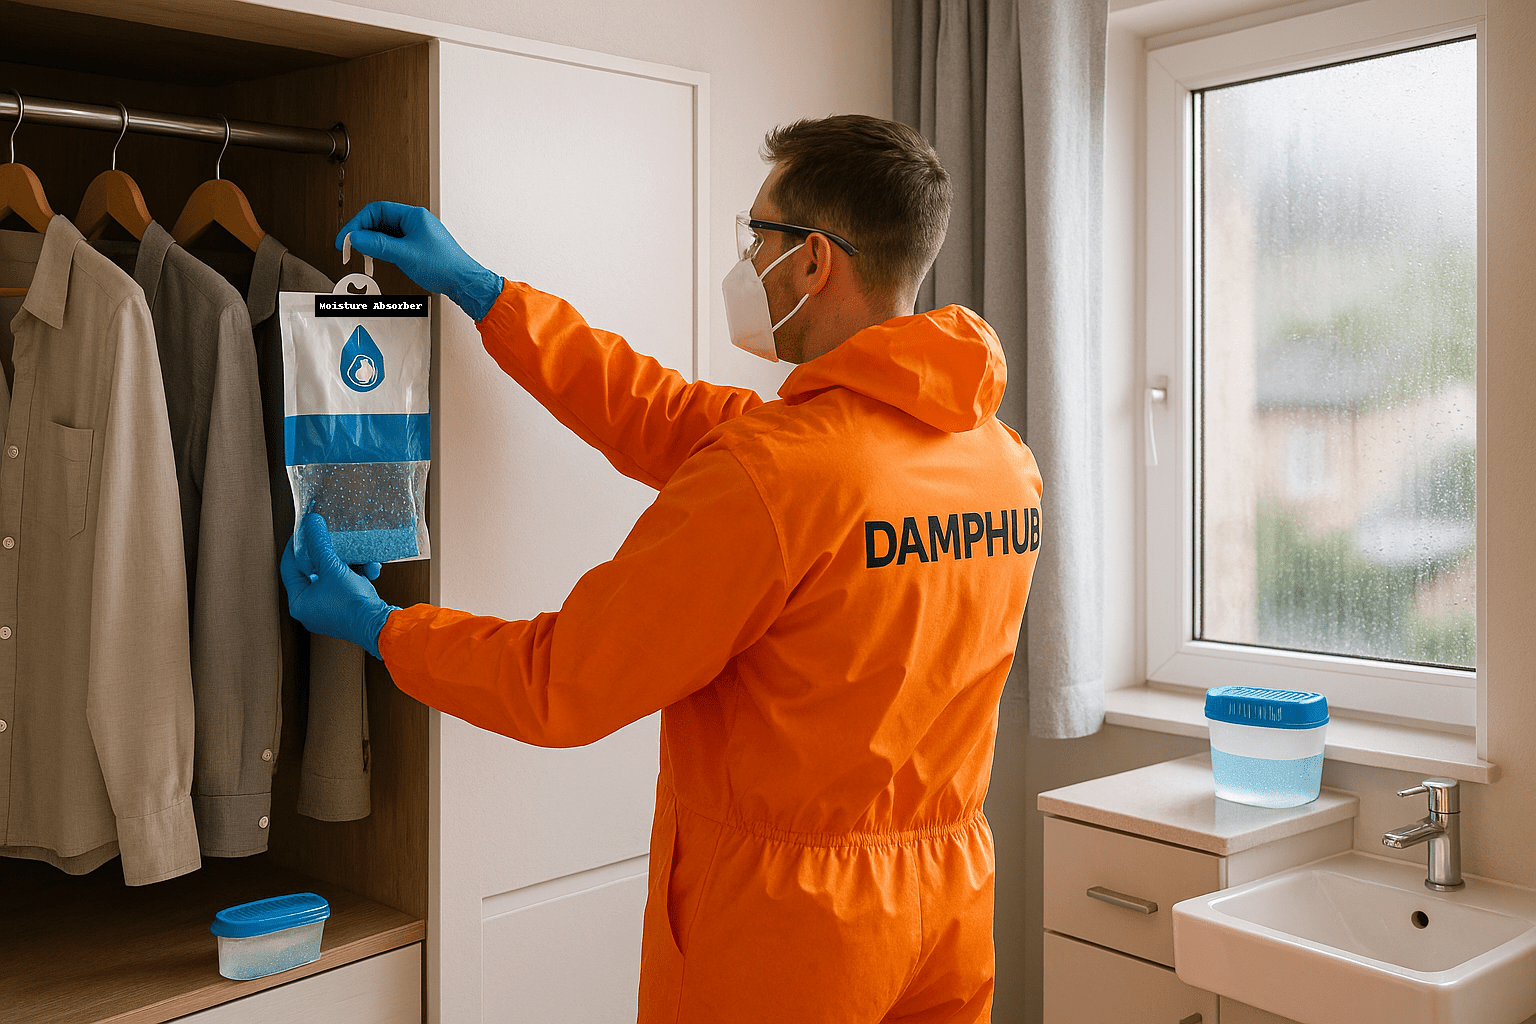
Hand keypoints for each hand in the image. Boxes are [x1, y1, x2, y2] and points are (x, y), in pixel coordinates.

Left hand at [280, 513, 399, 659]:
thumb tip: (311, 523)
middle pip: (314, 571)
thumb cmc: (351, 603)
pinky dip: (358, 575)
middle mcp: (311, 609)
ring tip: (362, 557)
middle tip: (333, 538)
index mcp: (299, 602)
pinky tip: (371, 570)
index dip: (296, 545)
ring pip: (334, 577)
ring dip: (350, 564)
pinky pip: (348, 586)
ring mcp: (329, 610)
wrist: (379, 626)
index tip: (305, 530)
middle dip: (330, 554)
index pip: (289, 567)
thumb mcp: (333, 568)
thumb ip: (320, 544)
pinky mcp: (347, 610)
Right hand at [336, 201, 503, 320]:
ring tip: (359, 252)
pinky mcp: (417, 247)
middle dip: (361, 232)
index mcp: (414, 215)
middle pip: (379, 220)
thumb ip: (378, 245)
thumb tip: (356, 238)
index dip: (357, 223)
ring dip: (370, 241)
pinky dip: (381, 249)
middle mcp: (415, 222)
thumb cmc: (445, 266)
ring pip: (385, 232)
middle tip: (347, 246)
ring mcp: (416, 234)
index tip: (346, 237)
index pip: (377, 210)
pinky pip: (393, 243)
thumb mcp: (405, 254)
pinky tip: (375, 257)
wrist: (464, 282)